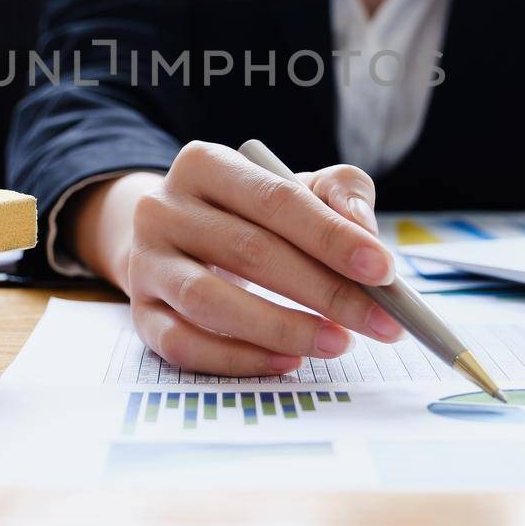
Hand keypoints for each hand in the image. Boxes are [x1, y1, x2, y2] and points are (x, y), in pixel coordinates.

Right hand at [122, 141, 404, 375]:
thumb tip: (364, 230)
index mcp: (204, 164)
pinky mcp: (140, 315)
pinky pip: (186, 345)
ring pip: (210, 302)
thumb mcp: (293, 186)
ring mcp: (146, 264)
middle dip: (326, 291)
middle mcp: (163, 208)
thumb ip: (338, 193)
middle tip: (382, 322)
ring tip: (338, 343)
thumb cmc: (248, 214)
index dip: (332, 236)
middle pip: (249, 251)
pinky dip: (240, 359)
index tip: (384, 269)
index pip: (276, 199)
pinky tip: (289, 361)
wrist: (171, 241)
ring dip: (283, 328)